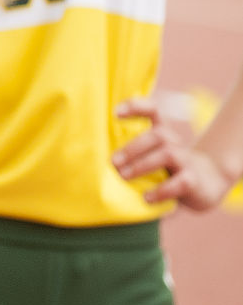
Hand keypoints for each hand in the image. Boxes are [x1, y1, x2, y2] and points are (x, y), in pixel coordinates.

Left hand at [113, 96, 234, 210]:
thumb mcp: (150, 154)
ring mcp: (186, 160)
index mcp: (161, 131)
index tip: (116, 113)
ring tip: (124, 176)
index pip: (153, 110)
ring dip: (143, 165)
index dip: (136, 107)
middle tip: (113, 162)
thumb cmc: (166, 167)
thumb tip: (98, 164)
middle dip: (133, 147)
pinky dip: (161, 190)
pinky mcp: (193, 181)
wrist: (205, 183)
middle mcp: (175, 142)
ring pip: (168, 154)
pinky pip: (180, 182)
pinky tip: (146, 197)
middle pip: (157, 135)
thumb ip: (130, 153)